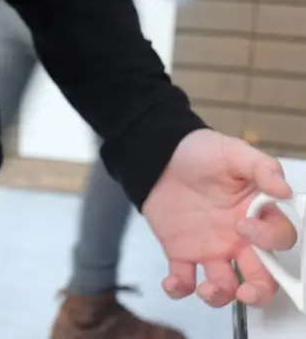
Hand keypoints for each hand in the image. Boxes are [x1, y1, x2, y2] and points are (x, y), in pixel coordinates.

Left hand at [142, 129, 297, 307]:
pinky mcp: (181, 252)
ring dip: (220, 295)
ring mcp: (211, 249)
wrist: (161, 155)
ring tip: (208, 289)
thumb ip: (262, 168)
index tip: (244, 226)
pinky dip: (179, 288)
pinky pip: (184, 280)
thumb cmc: (202, 153)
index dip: (269, 240)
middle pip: (261, 277)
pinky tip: (173, 283)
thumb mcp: (234, 152)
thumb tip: (285, 191)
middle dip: (258, 292)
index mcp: (257, 216)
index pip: (279, 239)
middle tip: (247, 292)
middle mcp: (239, 239)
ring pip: (224, 285)